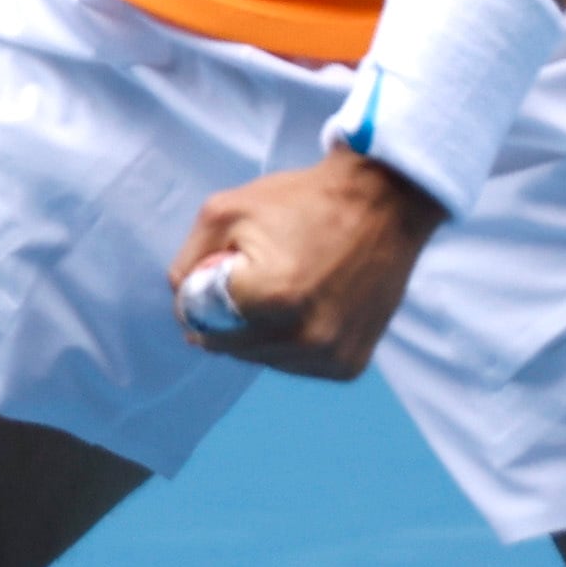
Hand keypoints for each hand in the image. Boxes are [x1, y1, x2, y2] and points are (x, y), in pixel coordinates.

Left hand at [169, 149, 444, 378]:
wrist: (383, 204)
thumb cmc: (302, 201)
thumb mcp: (228, 209)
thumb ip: (189, 259)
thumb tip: (183, 300)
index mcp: (271, 297)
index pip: (203, 319)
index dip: (199, 296)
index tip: (216, 275)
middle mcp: (303, 336)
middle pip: (231, 345)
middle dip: (227, 318)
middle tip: (248, 282)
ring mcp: (329, 355)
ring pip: (264, 359)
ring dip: (259, 335)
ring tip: (281, 290)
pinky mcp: (349, 364)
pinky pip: (298, 365)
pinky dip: (292, 343)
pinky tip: (305, 308)